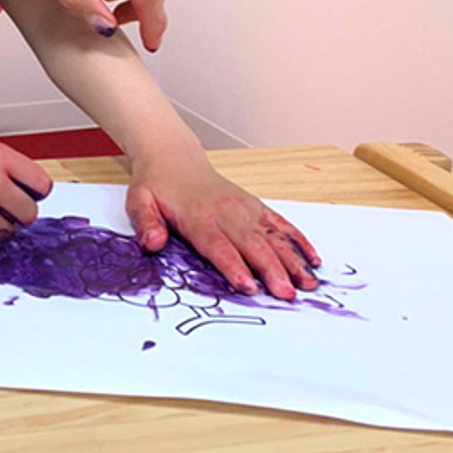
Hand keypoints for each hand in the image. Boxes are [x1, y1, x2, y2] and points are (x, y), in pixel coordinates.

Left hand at [125, 157, 320, 300]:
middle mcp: (226, 212)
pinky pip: (280, 224)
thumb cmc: (156, 186)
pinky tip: (313, 259)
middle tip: (287, 294)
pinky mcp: (255, 207)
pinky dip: (298, 241)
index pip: (218, 245)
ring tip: (309, 283)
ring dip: (292, 260)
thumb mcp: (138, 201)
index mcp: (197, 216)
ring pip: (272, 236)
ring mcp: (244, 208)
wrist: (174, 158)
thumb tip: (152, 242)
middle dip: (271, 270)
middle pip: (252, 245)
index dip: (234, 266)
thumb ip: (145, 222)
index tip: (249, 286)